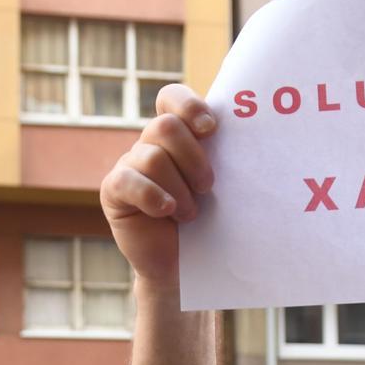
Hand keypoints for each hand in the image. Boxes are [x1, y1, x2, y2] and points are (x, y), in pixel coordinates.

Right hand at [98, 83, 217, 289]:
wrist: (182, 267)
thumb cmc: (207, 223)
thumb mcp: (218, 187)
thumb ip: (221, 158)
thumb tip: (250, 135)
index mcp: (178, 136)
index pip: (172, 98)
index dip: (188, 105)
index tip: (211, 129)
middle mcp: (150, 144)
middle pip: (165, 126)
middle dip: (193, 158)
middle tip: (208, 187)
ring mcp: (129, 165)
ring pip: (153, 157)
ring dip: (179, 189)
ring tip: (190, 215)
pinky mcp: (114, 190)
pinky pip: (128, 181)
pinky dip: (152, 196)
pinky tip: (167, 212)